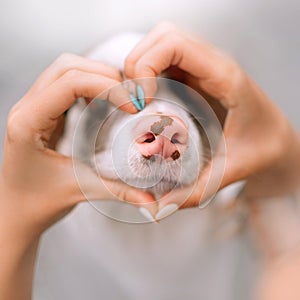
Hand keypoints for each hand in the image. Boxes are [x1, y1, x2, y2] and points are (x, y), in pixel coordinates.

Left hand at [0, 53, 153, 242]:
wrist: (17, 209)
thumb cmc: (37, 201)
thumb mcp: (80, 191)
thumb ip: (119, 191)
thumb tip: (151, 200)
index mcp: (29, 123)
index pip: (69, 84)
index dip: (106, 87)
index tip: (131, 105)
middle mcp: (27, 109)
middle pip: (67, 67)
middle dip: (104, 76)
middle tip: (129, 97)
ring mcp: (34, 108)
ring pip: (65, 70)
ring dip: (97, 76)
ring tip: (119, 96)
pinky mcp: (43, 112)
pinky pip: (66, 84)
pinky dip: (89, 85)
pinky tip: (102, 102)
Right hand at [124, 22, 299, 212]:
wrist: (275, 139)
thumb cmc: (262, 147)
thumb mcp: (233, 170)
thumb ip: (196, 191)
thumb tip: (159, 207)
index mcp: (225, 77)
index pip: (176, 44)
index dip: (146, 65)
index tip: (141, 100)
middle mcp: (212, 64)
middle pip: (162, 37)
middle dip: (136, 63)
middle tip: (134, 101)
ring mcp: (201, 68)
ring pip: (159, 44)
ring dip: (139, 66)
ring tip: (137, 100)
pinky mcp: (193, 76)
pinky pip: (163, 60)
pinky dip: (145, 73)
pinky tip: (146, 99)